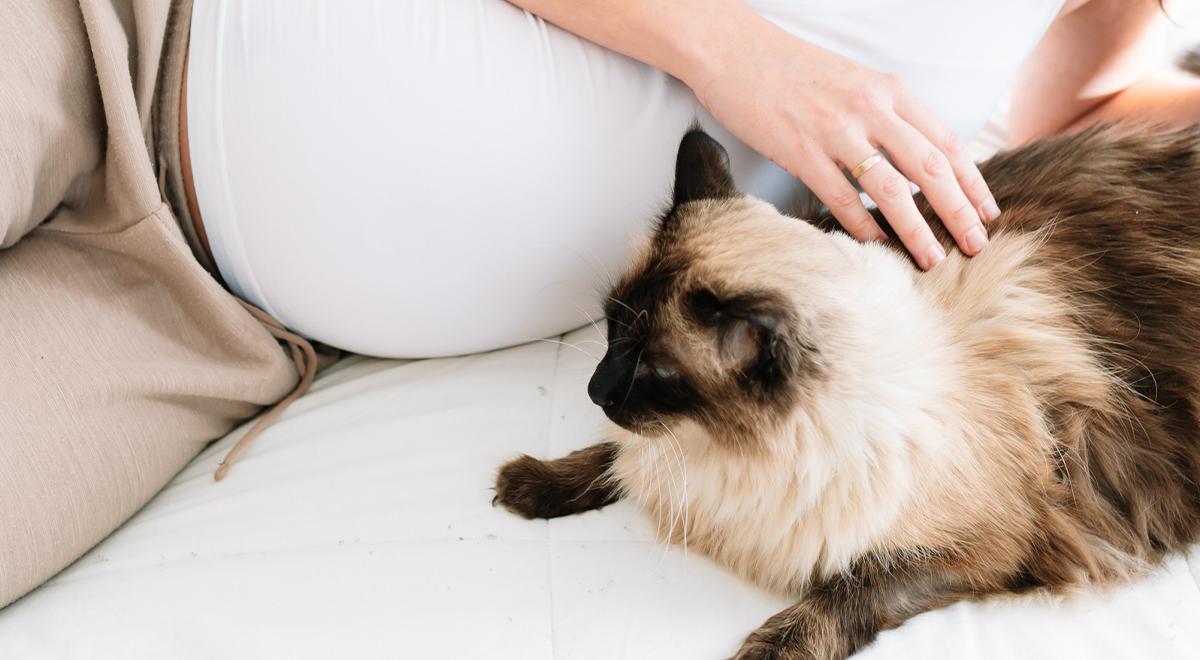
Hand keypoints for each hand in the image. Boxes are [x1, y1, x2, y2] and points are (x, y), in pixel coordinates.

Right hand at [683, 16, 998, 269]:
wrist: (734, 50)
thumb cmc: (791, 69)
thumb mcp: (853, 82)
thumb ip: (885, 114)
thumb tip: (913, 158)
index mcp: (888, 90)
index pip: (946, 141)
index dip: (972, 181)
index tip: (986, 212)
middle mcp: (870, 108)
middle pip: (931, 167)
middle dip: (959, 211)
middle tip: (976, 244)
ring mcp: (835, 130)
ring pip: (892, 188)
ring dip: (916, 228)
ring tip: (931, 257)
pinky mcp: (801, 151)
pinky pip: (842, 197)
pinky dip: (862, 225)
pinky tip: (876, 244)